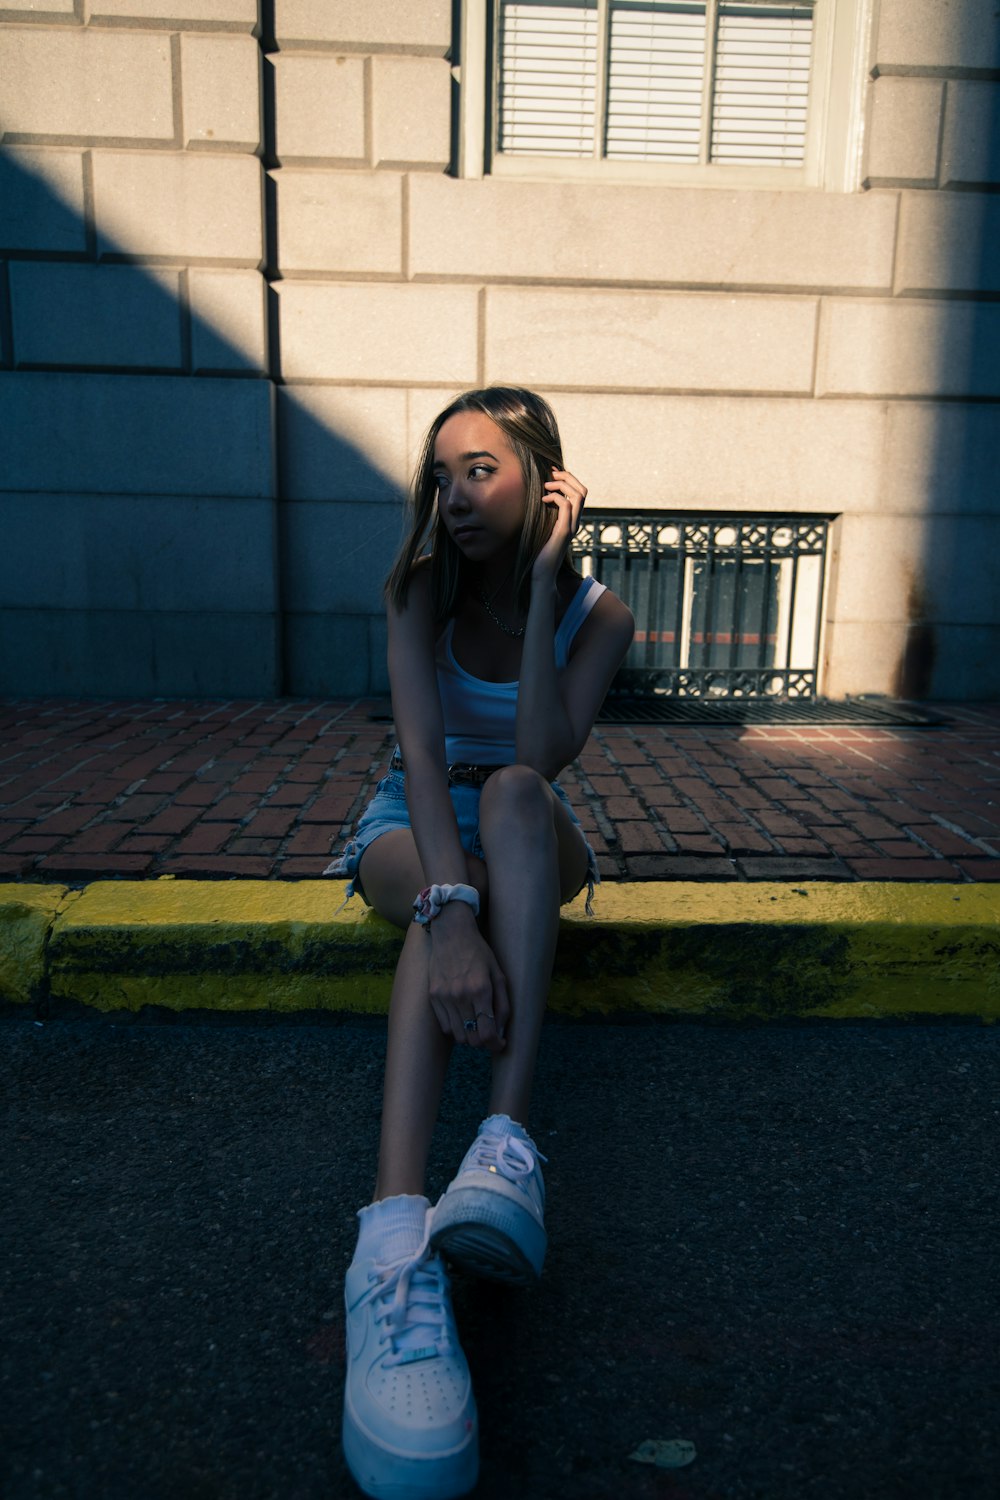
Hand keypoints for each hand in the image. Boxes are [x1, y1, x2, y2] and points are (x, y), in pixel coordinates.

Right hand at [426, 913, 509, 1052]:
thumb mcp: (498, 974)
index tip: (500, 1043)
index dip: (496, 1044)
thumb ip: (502, 1004)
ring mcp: (444, 997)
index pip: (487, 1034)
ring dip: (469, 1036)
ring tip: (475, 1024)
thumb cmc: (479, 952)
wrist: (452, 933)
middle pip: (472, 1039)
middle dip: (484, 1041)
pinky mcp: (433, 996)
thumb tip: (501, 1031)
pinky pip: (445, 1026)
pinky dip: (455, 1028)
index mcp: (481, 990)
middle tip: (489, 1032)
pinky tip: (462, 1017)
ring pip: (458, 1036)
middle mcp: (461, 996)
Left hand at [533, 467, 586, 581]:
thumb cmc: (540, 554)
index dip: (568, 478)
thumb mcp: (543, 530)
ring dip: (562, 484)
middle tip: (551, 473)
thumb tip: (538, 502)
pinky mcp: (564, 531)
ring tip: (546, 485)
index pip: (579, 493)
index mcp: (572, 520)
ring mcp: (572, 527)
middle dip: (568, 476)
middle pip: (583, 490)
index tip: (552, 473)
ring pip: (578, 495)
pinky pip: (566, 505)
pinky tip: (543, 500)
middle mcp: (575, 522)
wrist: (542, 574)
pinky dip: (555, 497)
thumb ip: (546, 517)